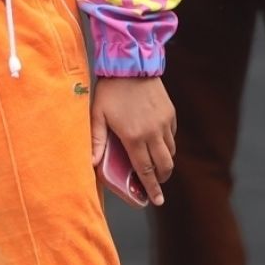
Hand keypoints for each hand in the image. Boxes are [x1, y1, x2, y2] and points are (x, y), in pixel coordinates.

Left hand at [90, 77, 175, 206]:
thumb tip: (92, 163)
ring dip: (165, 162)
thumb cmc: (111, 90)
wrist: (131, 65)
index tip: (157, 200)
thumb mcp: (98, 115)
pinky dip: (167, 144)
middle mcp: (153, 133)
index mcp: (134, 137)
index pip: (145, 170)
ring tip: (156, 164)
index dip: (151, 188)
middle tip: (156, 185)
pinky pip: (172, 135)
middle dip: (161, 179)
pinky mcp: (170, 114)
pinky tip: (157, 142)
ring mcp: (164, 123)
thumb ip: (97, 140)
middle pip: (164, 165)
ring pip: (170, 152)